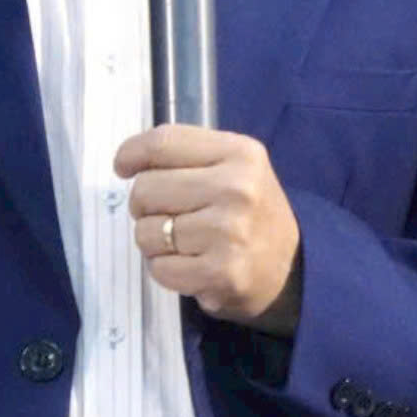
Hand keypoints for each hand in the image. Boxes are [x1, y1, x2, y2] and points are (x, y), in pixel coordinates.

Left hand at [116, 125, 303, 336]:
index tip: (123, 166)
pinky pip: (160, 268)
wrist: (293, 269)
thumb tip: (126, 161)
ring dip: (155, 242)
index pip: (163, 142)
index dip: (131, 153)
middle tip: (168, 215)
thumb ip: (187, 155)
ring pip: (147, 232)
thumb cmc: (251, 211)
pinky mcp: (221, 273)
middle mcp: (237, 189)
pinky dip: (166, 269)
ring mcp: (229, 232)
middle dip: (146, 206)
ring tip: (184, 243)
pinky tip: (191, 265)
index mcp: (240, 153)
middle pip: (146, 188)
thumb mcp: (234, 166)